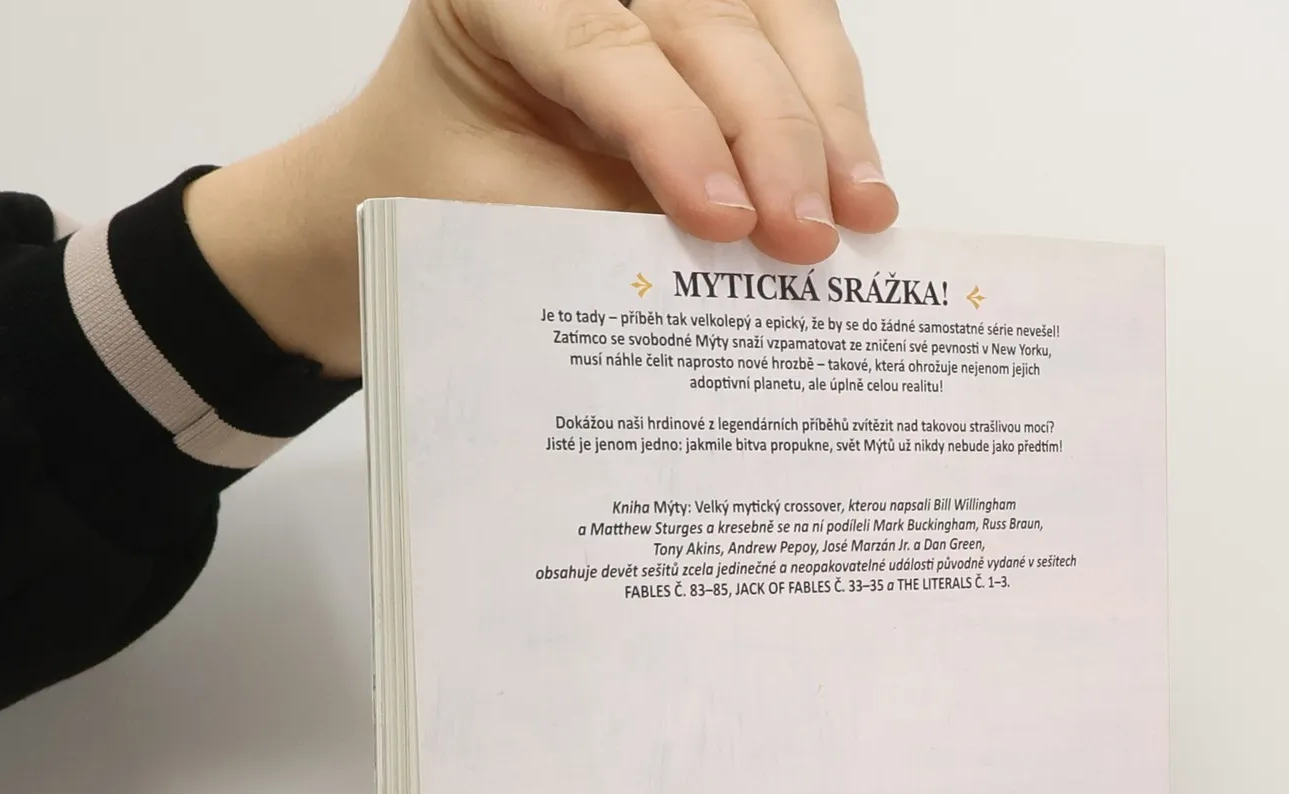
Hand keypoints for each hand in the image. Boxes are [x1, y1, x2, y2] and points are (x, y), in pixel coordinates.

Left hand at [187, 0, 897, 374]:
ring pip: (774, 17)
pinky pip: (797, 44)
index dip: (675, 134)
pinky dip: (835, 120)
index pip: (603, 50)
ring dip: (827, 121)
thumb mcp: (496, 228)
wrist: (424, 191)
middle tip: (811, 235)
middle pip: (708, 22)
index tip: (725, 221)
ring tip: (864, 215)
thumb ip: (593, 229)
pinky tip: (862, 192)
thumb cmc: (447, 207)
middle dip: (773, 134)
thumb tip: (721, 273)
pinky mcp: (718, 21)